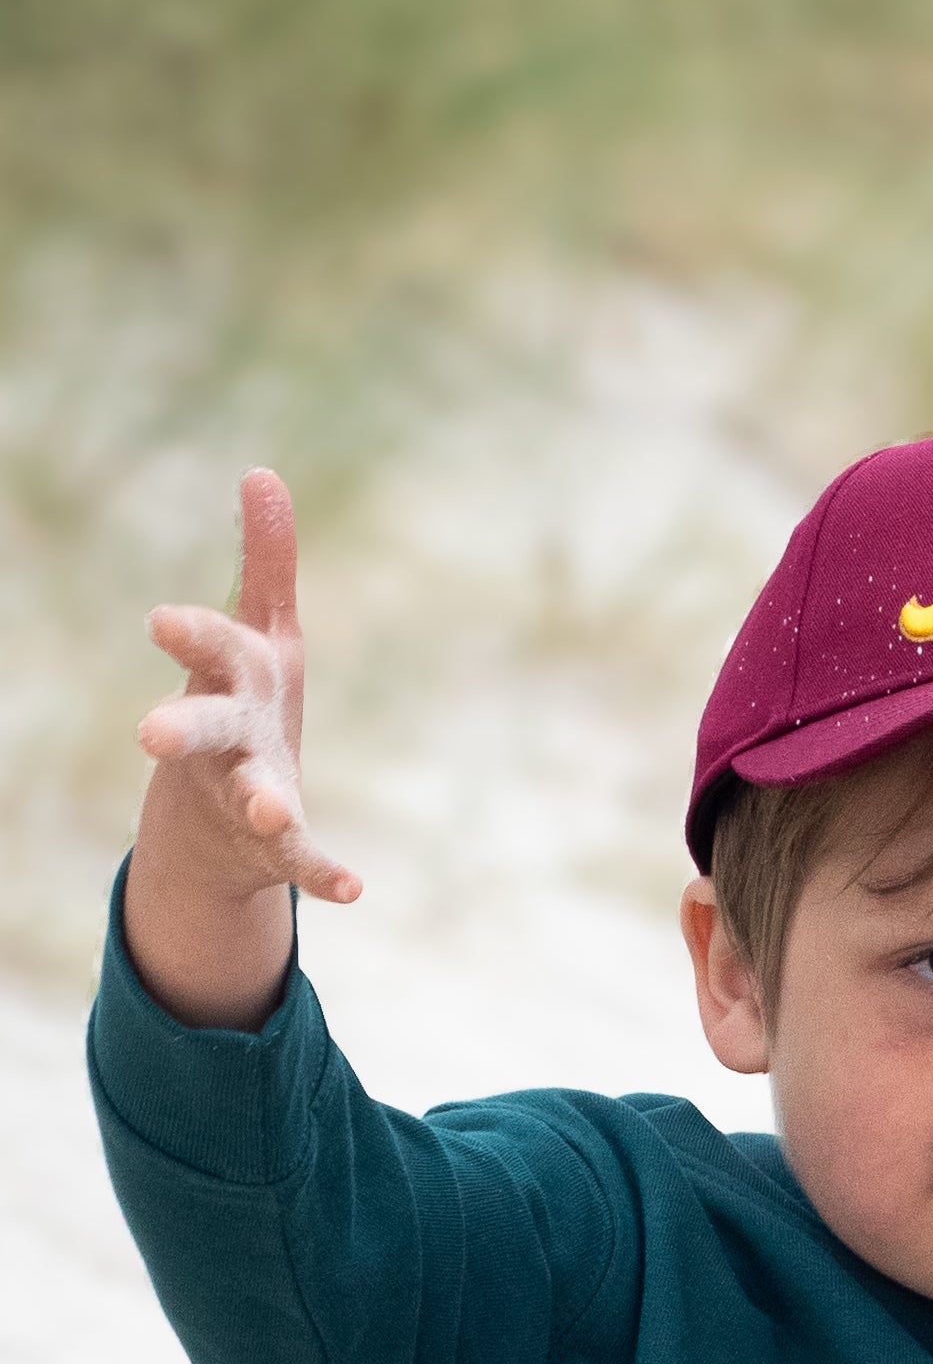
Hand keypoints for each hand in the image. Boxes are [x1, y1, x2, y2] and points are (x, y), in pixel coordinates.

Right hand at [126, 469, 357, 1027]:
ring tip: (273, 813)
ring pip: (248, 797)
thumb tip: (262, 473)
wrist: (215, 824)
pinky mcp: (276, 846)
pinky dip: (322, 874)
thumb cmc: (243, 706)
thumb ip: (265, 562)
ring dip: (262, 803)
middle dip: (179, 727)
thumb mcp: (260, 635)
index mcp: (228, 680)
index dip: (191, 635)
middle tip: (149, 734)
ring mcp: (245, 794)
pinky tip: (352, 890)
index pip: (208, 649)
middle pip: (201, 728)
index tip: (163, 622)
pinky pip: (300, 862)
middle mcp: (227, 738)